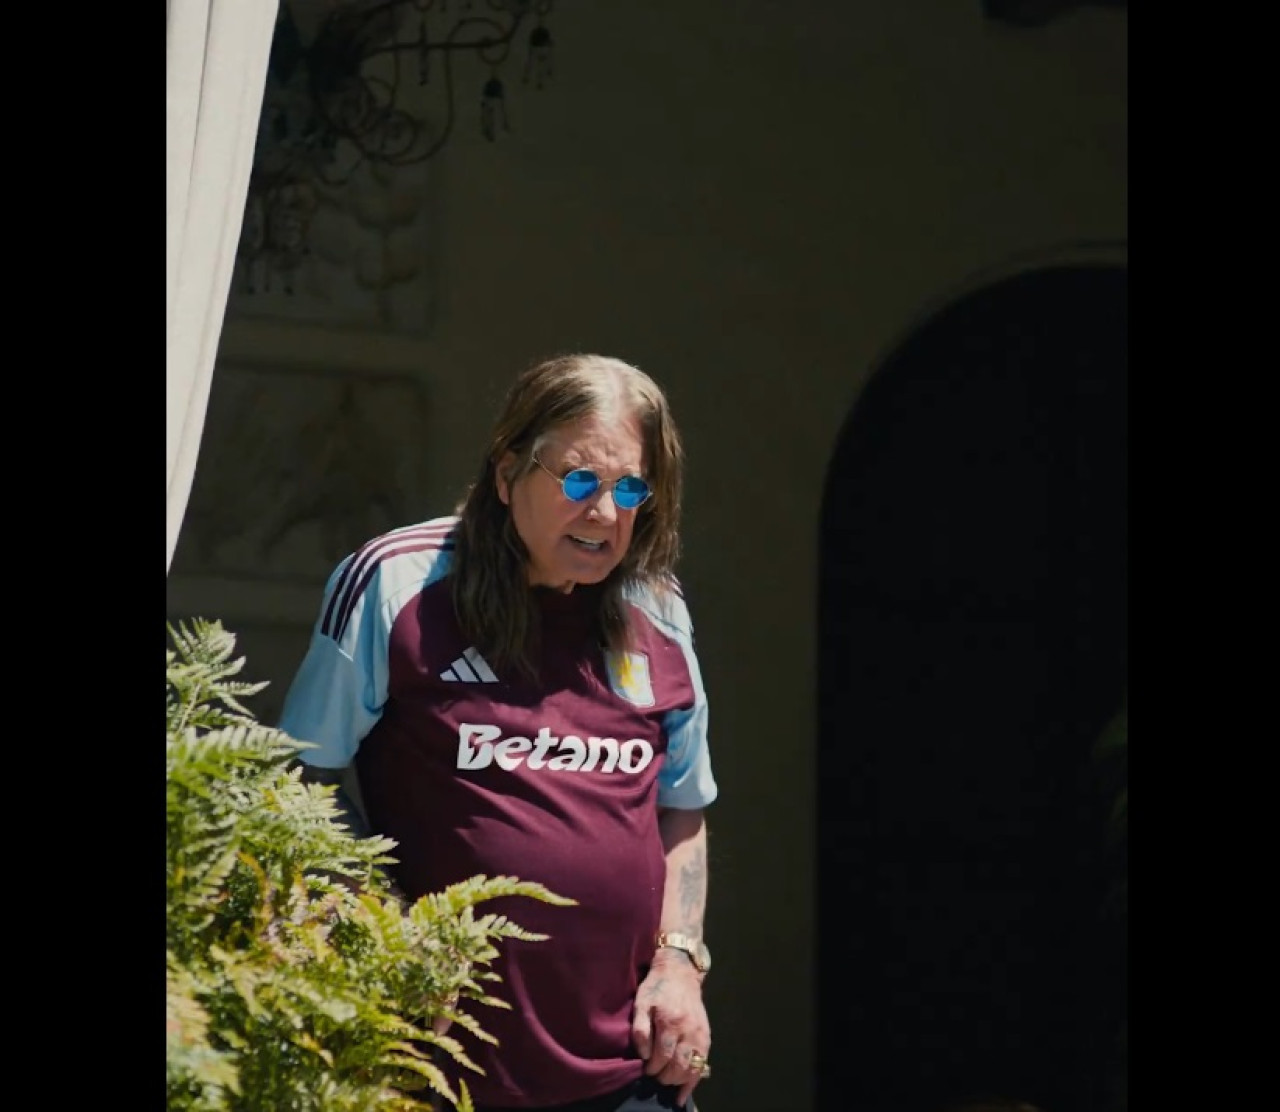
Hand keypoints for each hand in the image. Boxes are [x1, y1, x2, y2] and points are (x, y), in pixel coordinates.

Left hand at [631, 950, 711, 1106]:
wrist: (680, 972)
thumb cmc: (657, 988)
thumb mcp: (642, 1003)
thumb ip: (640, 1030)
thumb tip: (643, 1055)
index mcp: (670, 1021)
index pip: (662, 1056)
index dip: (652, 1067)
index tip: (645, 1069)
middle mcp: (688, 1030)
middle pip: (678, 1065)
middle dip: (664, 1076)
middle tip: (654, 1076)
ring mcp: (699, 1035)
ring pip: (691, 1068)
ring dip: (677, 1080)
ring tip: (666, 1080)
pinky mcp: (706, 1037)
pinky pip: (702, 1064)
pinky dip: (693, 1081)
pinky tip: (683, 1094)